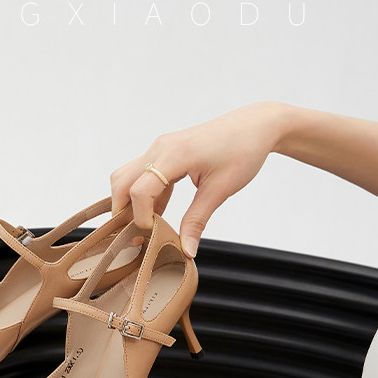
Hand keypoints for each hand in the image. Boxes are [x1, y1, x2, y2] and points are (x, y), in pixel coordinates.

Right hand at [110, 101, 291, 256]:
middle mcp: (160, 148)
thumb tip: (186, 251)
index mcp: (174, 155)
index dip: (140, 217)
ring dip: (132, 203)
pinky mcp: (165, 151)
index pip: (139, 190)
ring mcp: (161, 148)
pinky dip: (146, 195)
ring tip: (149, 226)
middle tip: (137, 236)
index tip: (153, 235)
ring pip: (128, 177)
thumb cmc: (242, 151)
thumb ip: (197, 220)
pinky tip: (161, 212)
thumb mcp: (220, 190)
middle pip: (122, 182)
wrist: (255, 126)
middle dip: (123, 211)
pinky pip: (144, 174)